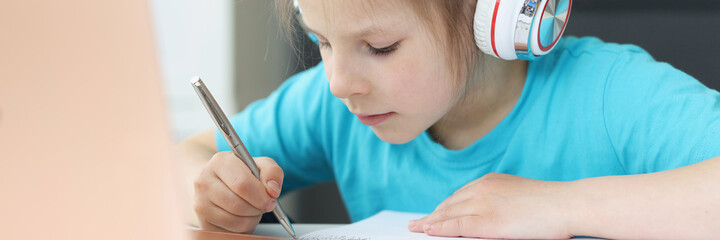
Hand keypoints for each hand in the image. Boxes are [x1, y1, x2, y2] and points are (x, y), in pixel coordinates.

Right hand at [193, 152, 283, 232]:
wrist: (215, 181)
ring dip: (252, 218)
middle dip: (258, 208)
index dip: (261, 195)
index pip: (242, 184)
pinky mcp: (203, 223)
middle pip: (239, 205)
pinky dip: (243, 227)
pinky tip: (242, 216)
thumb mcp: (259, 165)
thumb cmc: (241, 173)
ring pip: (236, 221)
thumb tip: (272, 190)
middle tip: (264, 204)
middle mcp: (204, 182)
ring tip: (252, 208)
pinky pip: (231, 232)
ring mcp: (200, 204)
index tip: (271, 198)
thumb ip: (272, 172)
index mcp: (219, 162)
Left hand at [408, 172, 572, 238]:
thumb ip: (500, 202)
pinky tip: (427, 230)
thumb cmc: (552, 204)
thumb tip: (495, 213)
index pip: (459, 195)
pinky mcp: (485, 221)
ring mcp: (481, 204)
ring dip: (430, 222)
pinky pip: (454, 226)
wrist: (566, 204)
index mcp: (489, 181)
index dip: (445, 207)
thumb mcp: (519, 196)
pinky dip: (438, 229)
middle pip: (449, 204)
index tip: (434, 212)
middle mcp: (481, 188)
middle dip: (434, 214)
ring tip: (417, 228)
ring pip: (448, 214)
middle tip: (418, 222)